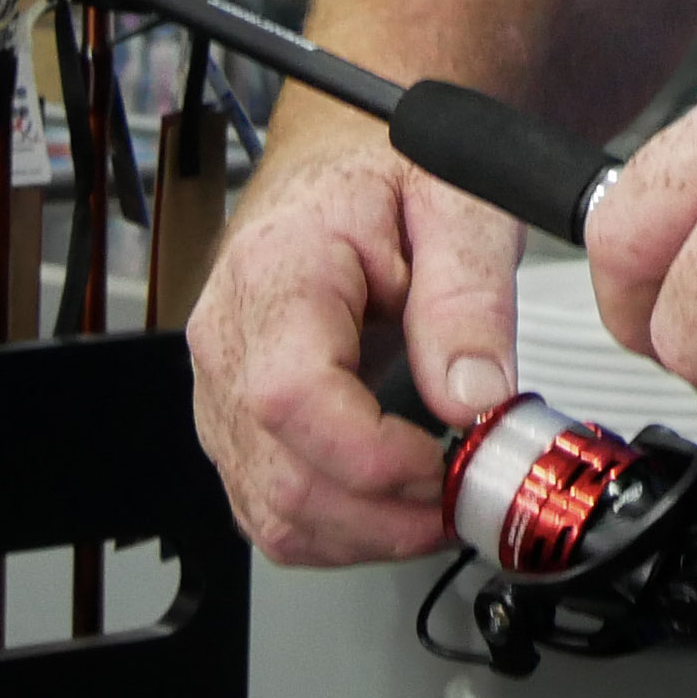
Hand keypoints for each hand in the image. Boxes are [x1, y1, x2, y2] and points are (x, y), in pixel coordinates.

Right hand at [187, 107, 529, 564]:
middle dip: (387, 516)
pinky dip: (339, 530)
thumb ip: (468, 297)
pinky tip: (396, 506)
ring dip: (367, 535)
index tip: (448, 463)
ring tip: (441, 503)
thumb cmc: (391, 173)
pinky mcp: (234, 424)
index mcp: (277, 270)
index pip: (293, 397)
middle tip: (466, 495)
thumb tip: (475, 398)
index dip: (374, 458)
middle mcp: (228, 338)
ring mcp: (221, 389)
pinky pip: (270, 510)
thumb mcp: (459, 204)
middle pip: (280, 478)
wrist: (346, 162)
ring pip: (272, 513)